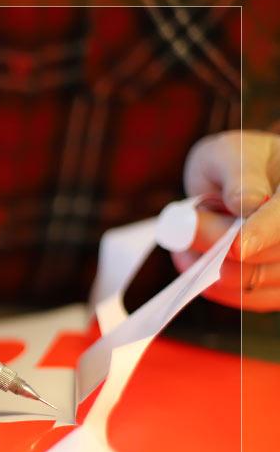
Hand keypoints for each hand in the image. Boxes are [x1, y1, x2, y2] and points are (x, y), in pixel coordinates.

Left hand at [176, 129, 279, 310]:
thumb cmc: (234, 164)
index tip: (233, 247)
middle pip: (275, 255)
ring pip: (259, 282)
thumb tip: (246, 204)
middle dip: (221, 249)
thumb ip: (240, 174)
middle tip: (180, 232)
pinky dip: (217, 287)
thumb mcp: (230, 153)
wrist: (237, 184)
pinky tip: (194, 262)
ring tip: (184, 244)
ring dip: (211, 268)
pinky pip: (252, 299)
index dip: (262, 233)